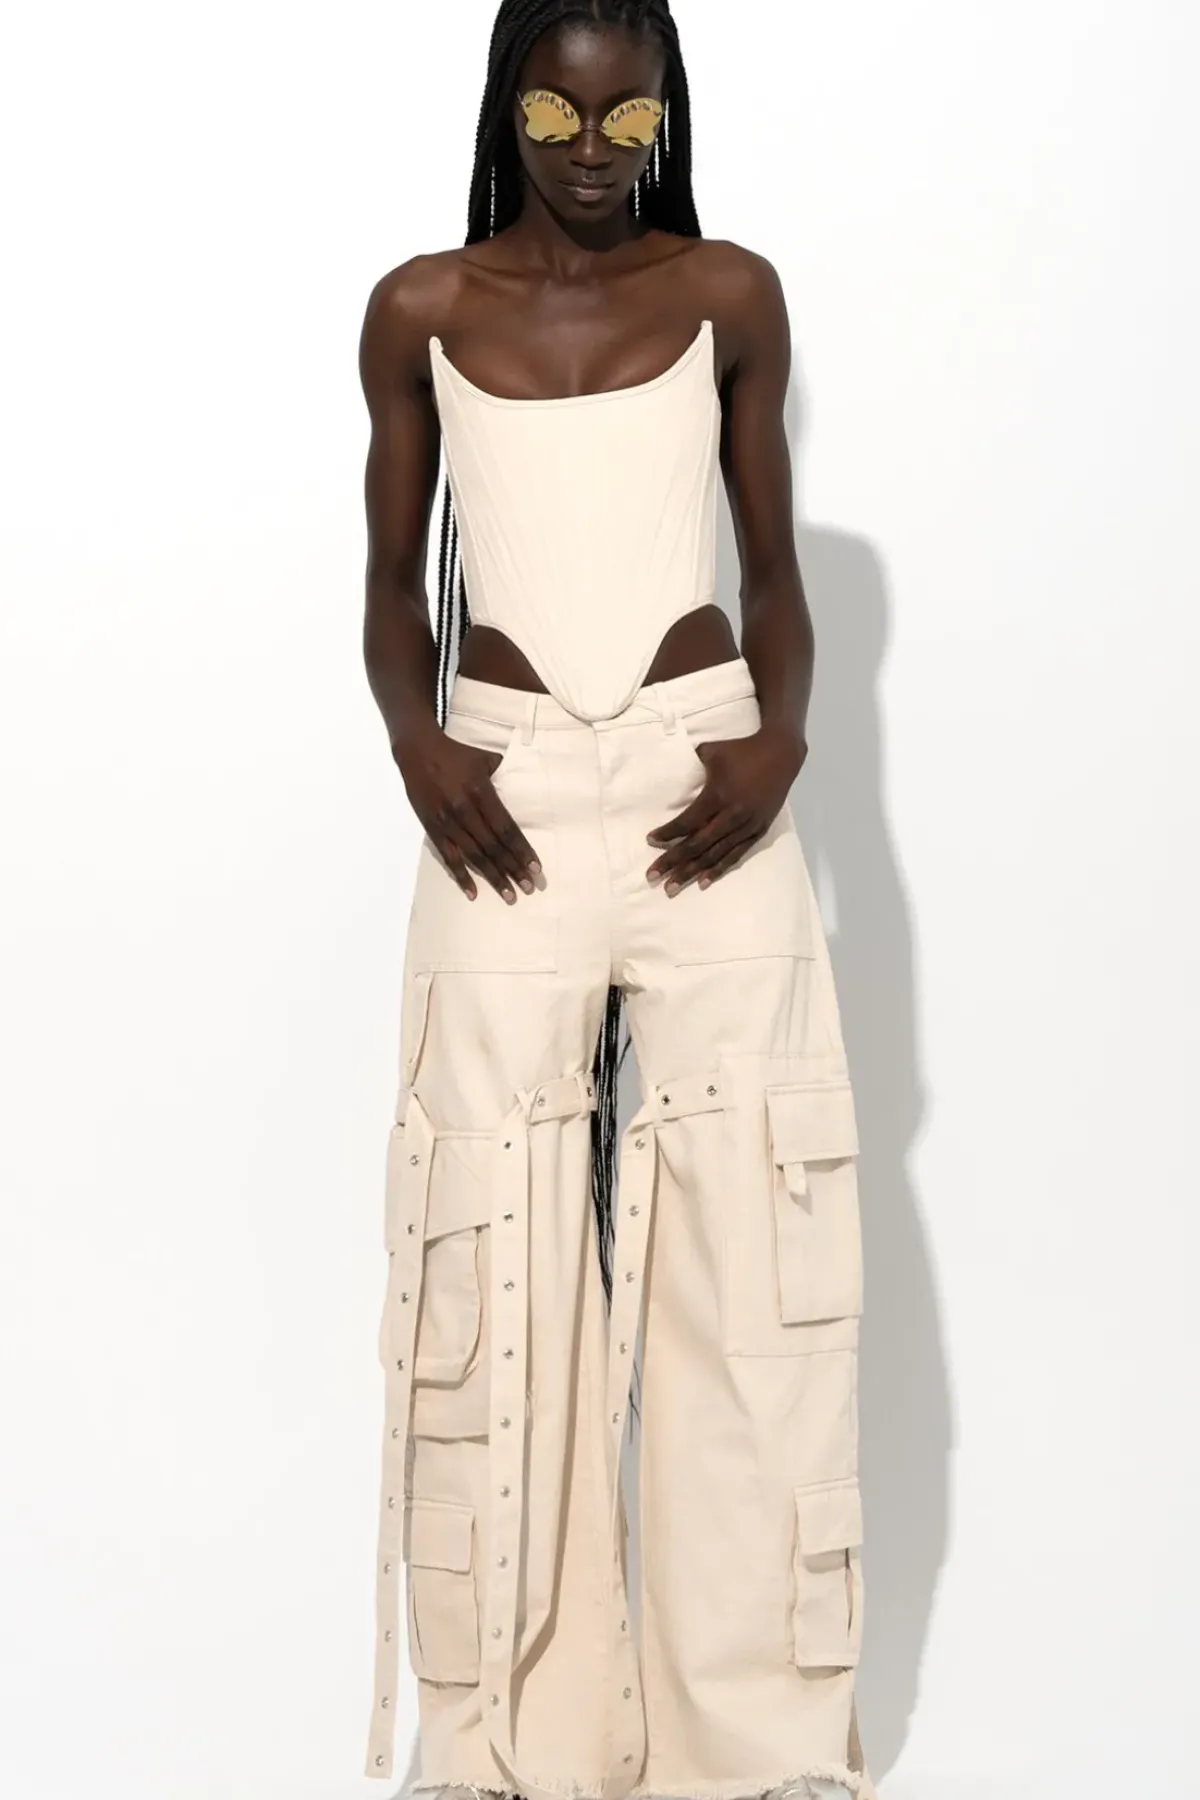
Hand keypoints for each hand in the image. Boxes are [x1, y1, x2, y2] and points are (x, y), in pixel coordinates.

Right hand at [394, 728, 542, 903]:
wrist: (416, 751)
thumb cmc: (455, 753)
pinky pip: (449, 857)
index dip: (522, 850)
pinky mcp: (433, 829)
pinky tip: (473, 893)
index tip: (536, 868)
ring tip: (509, 895)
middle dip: (513, 869)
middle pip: (494, 846)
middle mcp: (465, 810)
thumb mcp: (484, 759)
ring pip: (474, 856)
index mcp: (481, 792)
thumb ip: (503, 775)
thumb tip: (522, 786)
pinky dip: (461, 876)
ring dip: (493, 877)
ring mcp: (447, 822)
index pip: (506, 828)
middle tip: (530, 888)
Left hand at [645, 724, 805, 894]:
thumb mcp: (712, 751)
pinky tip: (703, 882)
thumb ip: (691, 765)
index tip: (650, 841)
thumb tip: (672, 772)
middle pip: (697, 845)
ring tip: (672, 887)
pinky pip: (736, 855)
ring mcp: (746, 826)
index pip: (687, 822)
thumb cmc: (742, 750)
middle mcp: (731, 815)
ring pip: (715, 855)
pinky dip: (718, 869)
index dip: (667, 833)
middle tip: (652, 876)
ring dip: (692, 872)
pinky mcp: (758, 831)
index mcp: (717, 795)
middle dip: (672, 862)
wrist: (781, 754)